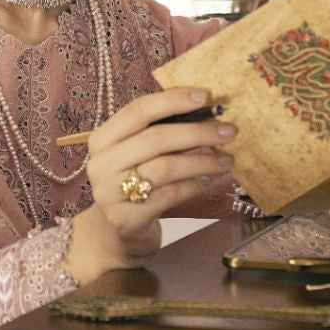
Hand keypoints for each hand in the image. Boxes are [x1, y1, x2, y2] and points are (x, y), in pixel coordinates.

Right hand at [65, 88, 236, 285]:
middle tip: (229, 130)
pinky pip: (170, 196)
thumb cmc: (132, 185)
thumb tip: (206, 112)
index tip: (207, 96)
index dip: (173, 100)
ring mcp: (110, 193)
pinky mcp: (126, 219)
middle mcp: (101, 163)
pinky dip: (195, 185)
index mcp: (102, 139)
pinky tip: (210, 180)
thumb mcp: (137, 155)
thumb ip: (161, 134)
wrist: (113, 234)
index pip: (138, 111)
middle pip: (154, 139)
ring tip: (226, 159)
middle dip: (197, 132)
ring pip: (165, 168)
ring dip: (202, 161)